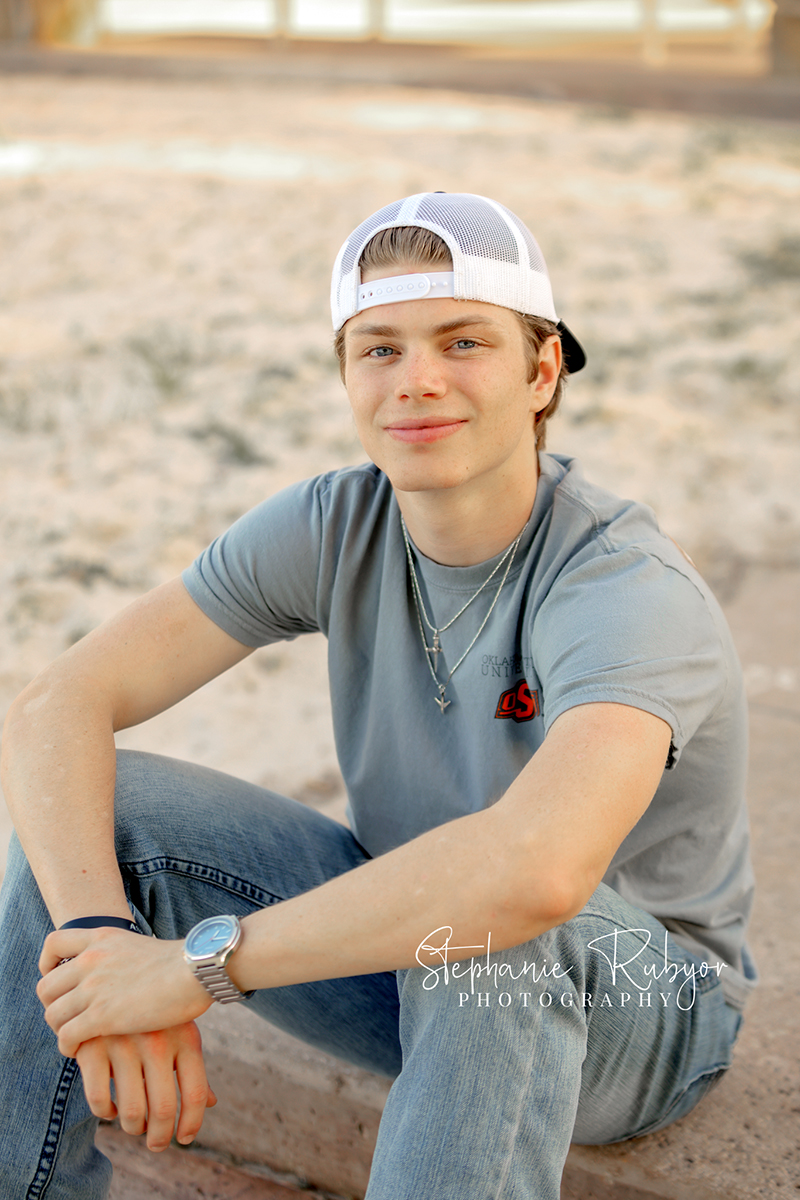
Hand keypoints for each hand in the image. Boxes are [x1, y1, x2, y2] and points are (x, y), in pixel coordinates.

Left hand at [37, 926, 212, 1056]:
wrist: (195, 970)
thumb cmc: (179, 963)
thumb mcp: (139, 945)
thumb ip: (119, 956)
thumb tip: (119, 971)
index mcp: (101, 938)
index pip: (53, 944)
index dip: (46, 964)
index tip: (56, 978)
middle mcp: (91, 960)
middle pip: (45, 987)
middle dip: (52, 1006)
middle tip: (68, 1017)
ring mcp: (94, 987)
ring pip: (53, 1015)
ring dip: (60, 1030)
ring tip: (75, 1038)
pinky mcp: (102, 1016)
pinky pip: (66, 1036)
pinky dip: (67, 1047)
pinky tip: (79, 1051)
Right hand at [76, 1024, 216, 1150]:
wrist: (112, 973)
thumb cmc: (155, 1012)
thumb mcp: (179, 1030)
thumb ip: (191, 1067)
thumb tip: (212, 1103)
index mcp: (186, 1036)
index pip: (196, 1094)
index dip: (192, 1123)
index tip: (185, 1139)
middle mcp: (158, 1041)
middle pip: (163, 1109)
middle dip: (160, 1137)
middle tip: (158, 1144)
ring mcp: (124, 1043)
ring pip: (131, 1112)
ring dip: (134, 1128)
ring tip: (136, 1125)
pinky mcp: (92, 1047)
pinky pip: (100, 1100)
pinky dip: (106, 1113)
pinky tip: (111, 1108)